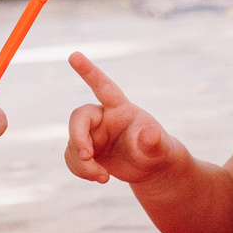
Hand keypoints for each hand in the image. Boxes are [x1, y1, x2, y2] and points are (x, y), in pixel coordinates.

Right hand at [64, 53, 191, 186]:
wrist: (151, 167)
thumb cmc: (158, 151)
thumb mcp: (160, 148)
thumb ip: (154, 141)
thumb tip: (152, 134)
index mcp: (120, 108)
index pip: (103, 86)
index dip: (88, 71)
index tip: (73, 55)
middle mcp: (103, 117)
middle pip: (79, 118)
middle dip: (78, 138)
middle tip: (87, 156)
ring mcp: (92, 134)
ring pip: (73, 143)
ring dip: (82, 163)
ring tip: (102, 177)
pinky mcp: (86, 150)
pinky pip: (73, 158)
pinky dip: (81, 171)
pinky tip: (100, 177)